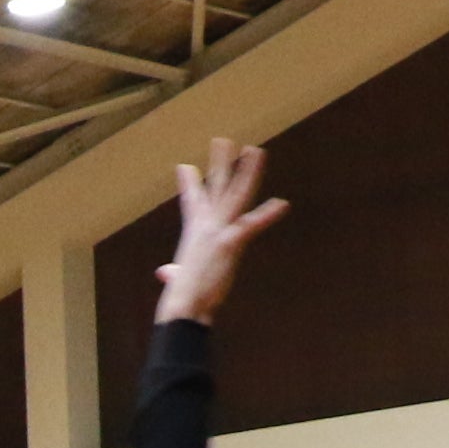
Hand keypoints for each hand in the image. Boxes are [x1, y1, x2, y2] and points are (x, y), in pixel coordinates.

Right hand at [152, 134, 281, 323]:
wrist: (184, 307)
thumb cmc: (181, 298)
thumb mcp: (179, 278)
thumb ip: (175, 272)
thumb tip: (166, 274)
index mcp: (194, 233)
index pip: (191, 201)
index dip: (190, 183)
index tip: (186, 167)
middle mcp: (204, 226)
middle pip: (214, 188)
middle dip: (220, 163)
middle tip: (223, 141)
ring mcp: (217, 231)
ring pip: (234, 195)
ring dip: (246, 172)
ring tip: (255, 151)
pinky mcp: (229, 243)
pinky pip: (251, 224)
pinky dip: (267, 215)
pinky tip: (282, 204)